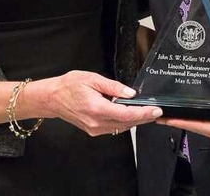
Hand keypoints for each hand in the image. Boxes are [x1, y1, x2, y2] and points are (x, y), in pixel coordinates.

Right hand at [41, 70, 161, 135]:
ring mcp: (94, 129)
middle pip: (127, 123)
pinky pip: (113, 128)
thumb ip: (114, 87)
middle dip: (144, 118)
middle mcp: (96, 123)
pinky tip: (129, 115)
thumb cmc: (68, 87)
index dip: (144, 113)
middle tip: (156, 112)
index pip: (127, 114)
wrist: (52, 98)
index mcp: (97, 108)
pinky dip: (124, 122)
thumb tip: (130, 93)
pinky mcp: (93, 130)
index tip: (155, 111)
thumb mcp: (92, 79)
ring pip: (121, 127)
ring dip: (135, 121)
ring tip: (146, 113)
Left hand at [157, 99, 209, 153]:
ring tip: (173, 113)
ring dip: (189, 120)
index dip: (186, 123)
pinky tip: (196, 112)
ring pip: (205, 126)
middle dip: (181, 122)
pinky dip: (201, 118)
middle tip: (161, 114)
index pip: (205, 127)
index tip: (168, 118)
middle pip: (200, 128)